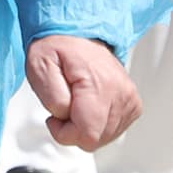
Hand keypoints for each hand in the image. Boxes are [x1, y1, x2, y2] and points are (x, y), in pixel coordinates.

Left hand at [25, 35, 141, 150]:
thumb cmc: (57, 47)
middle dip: (73, 129)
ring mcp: (130, 99)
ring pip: (105, 138)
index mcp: (100, 83)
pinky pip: (113, 131)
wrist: (77, 32)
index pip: (87, 134)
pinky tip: (87, 105)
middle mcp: (121, 93)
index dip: (64, 133)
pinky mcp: (133, 105)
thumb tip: (66, 118)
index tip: (53, 117)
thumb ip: (51, 97)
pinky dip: (97, 123)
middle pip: (96, 139)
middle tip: (62, 105)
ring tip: (75, 101)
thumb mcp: (39, 65)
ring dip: (85, 126)